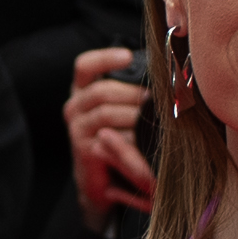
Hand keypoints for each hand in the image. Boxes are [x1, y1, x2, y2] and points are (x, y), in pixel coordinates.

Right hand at [66, 46, 156, 233]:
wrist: (105, 181)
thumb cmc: (120, 139)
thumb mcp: (122, 110)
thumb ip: (130, 90)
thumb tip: (161, 71)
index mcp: (83, 91)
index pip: (85, 66)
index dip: (104, 59)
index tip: (129, 57)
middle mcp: (75, 107)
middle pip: (102, 91)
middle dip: (132, 94)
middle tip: (157, 100)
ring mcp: (77, 130)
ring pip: (105, 112)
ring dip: (134, 116)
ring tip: (155, 120)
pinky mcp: (85, 151)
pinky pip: (109, 140)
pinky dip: (131, 141)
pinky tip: (146, 142)